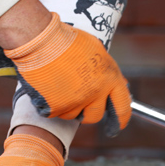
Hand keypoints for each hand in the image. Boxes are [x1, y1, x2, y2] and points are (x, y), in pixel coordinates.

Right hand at [4, 12, 131, 136]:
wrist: (41, 40)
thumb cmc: (67, 40)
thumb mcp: (96, 50)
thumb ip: (107, 72)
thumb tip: (120, 85)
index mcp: (109, 78)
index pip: (123, 107)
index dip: (121, 119)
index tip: (117, 125)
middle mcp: (95, 93)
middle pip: (95, 116)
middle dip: (87, 111)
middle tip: (77, 97)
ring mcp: (75, 101)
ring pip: (72, 115)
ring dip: (66, 105)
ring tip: (58, 83)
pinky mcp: (56, 107)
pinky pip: (54, 113)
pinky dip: (49, 104)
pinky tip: (47, 86)